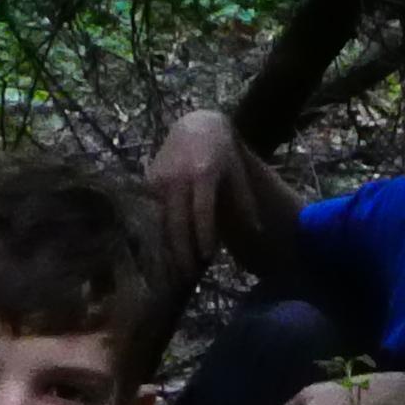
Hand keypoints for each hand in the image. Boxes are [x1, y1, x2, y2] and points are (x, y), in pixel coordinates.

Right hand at [146, 111, 245, 282]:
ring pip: (160, 220)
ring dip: (166, 248)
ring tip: (173, 273)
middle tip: (187, 278)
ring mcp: (159, 179)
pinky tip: (160, 253)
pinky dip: (155, 234)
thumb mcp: (238, 173)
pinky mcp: (147, 182)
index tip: (207, 257)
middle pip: (177, 220)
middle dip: (181, 251)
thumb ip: (245, 202)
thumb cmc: (222, 154)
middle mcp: (178, 176)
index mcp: (204, 173)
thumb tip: (257, 233)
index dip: (204, 234)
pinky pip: (150, 214)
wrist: (196, 126)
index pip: (202, 209)